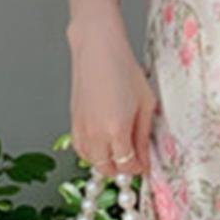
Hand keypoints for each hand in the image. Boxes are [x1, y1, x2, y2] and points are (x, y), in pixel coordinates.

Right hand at [68, 19, 158, 176]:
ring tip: (119, 152)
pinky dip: (92, 154)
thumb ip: (143, 136)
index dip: (138, 169)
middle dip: (122, 170)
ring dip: (106, 163)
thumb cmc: (123, 69)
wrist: (98, 50)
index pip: (127, 165)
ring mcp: (82, 129)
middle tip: (134, 160)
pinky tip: (103, 146)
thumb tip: (145, 160)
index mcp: (116, 129)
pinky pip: (81, 150)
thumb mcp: (145, 104)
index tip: (144, 165)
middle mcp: (95, 133)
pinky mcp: (73, 122)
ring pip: (92, 162)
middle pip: (108, 169)